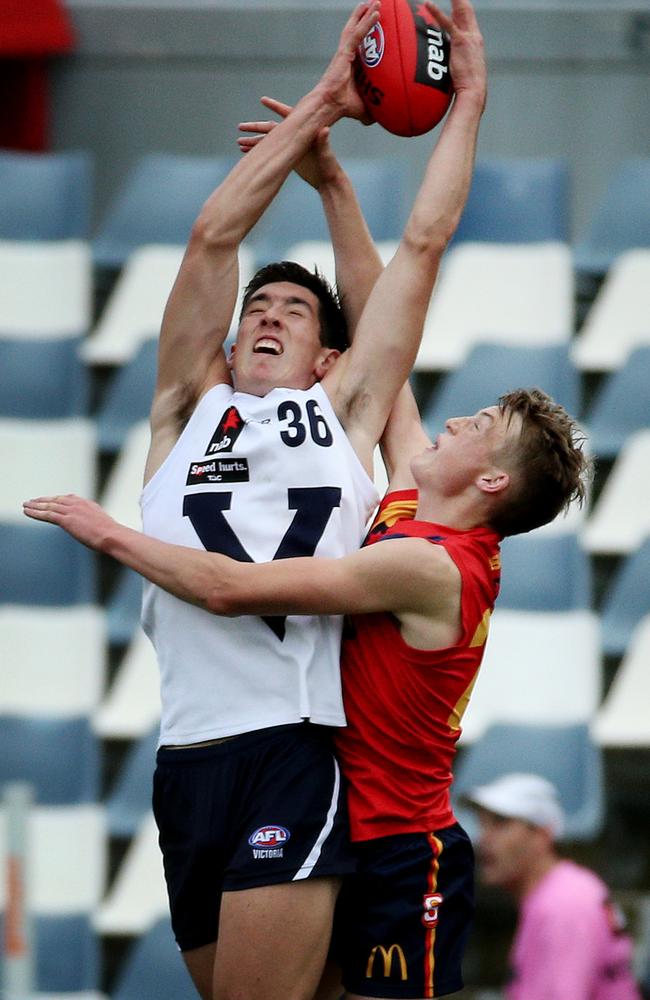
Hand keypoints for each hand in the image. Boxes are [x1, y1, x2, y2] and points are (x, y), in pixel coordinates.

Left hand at [23, 494, 117, 551]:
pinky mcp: (66, 520)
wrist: (112, 536)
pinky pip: (47, 514)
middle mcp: (78, 504)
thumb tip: (96, 529)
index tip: (49, 500)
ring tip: (26, 505)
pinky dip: (36, 513)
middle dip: (43, 500)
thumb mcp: (104, 525)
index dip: (56, 499)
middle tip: (32, 501)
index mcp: (87, 504)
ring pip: (49, 506)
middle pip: (56, 500)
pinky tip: (27, 512)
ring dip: (35, 505)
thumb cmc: (112, 535)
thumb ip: (96, 523)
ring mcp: (72, 511)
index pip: (68, 498)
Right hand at [238, 97, 340, 190]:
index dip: (275, 107)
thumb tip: (325, 129)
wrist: (328, 181)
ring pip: (268, 141)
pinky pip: (270, 153)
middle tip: (240, 127)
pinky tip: (246, 153)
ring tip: (238, 143)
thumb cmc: (329, 167)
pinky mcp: (288, 157)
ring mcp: (290, 146)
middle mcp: (295, 136)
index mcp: (303, 131)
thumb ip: (324, 142)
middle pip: (271, 128)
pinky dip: (259, 152)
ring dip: (254, 141)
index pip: (287, 115)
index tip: (262, 100)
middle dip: (256, 127)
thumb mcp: (326, 155)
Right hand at [316, 1, 380, 121]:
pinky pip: (358, 34)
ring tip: (375, 2)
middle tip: (375, 6)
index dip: (366, 35)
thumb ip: (375, 109)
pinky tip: (376, 12)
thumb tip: (386, 116)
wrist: (330, 106)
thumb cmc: (343, 107)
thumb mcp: (365, 108)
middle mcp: (346, 55)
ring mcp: (344, 52)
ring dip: (366, 14)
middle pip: (357, 31)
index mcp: (350, 66)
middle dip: (365, 18)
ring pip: (357, 28)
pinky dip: (367, 22)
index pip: (360, 46)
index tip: (374, 27)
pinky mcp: (344, 52)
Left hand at [426, 0, 486, 109]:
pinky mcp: (460, 42)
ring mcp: (467, 37)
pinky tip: (428, 4)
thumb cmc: (468, 86)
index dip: (462, 7)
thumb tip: (451, 63)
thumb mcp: (464, 68)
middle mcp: (473, 35)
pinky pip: (447, 24)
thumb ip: (458, 60)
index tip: (457, 1)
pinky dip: (437, 12)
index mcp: (475, 40)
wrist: (474, 92)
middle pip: (466, 10)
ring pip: (460, 11)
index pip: (468, 18)